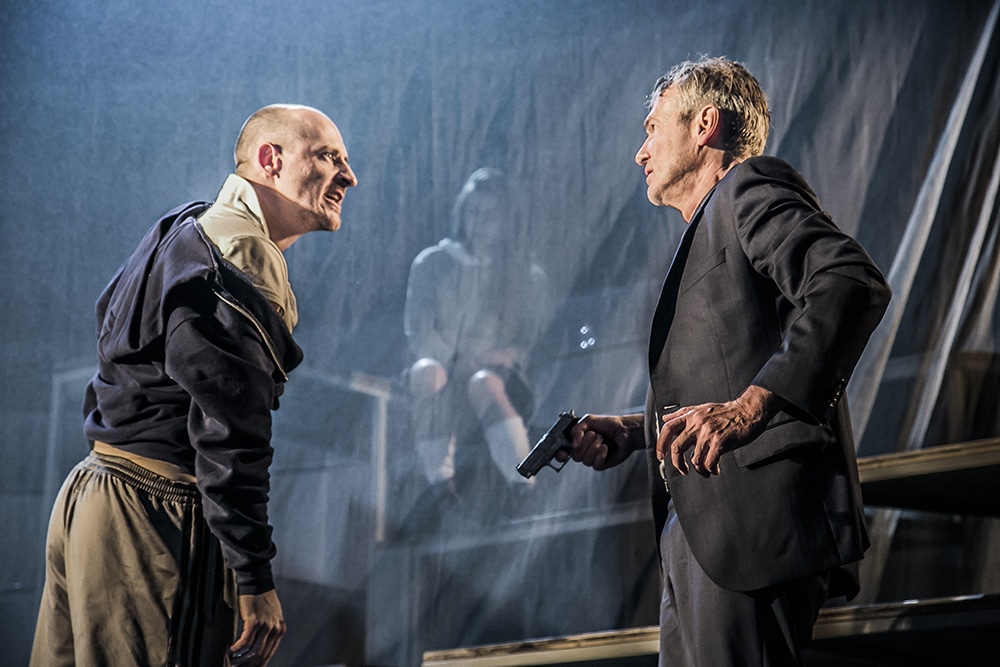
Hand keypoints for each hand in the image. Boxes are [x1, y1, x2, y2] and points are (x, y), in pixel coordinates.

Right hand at [229, 590, 285, 665]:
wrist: (257, 582)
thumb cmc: (262, 600)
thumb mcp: (271, 617)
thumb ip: (267, 632)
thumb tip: (257, 649)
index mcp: (280, 630)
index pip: (269, 654)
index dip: (258, 665)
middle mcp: (275, 629)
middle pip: (261, 655)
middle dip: (248, 665)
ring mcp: (266, 625)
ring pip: (253, 651)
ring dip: (241, 660)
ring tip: (232, 662)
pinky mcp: (254, 621)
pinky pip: (244, 641)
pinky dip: (236, 649)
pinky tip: (230, 651)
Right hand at [562, 413, 641, 470]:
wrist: (625, 429)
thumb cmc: (608, 424)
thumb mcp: (588, 420)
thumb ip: (577, 429)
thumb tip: (574, 444)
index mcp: (578, 440)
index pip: (563, 451)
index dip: (560, 454)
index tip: (563, 452)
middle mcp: (584, 450)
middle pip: (575, 456)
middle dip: (584, 444)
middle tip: (593, 434)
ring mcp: (593, 458)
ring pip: (585, 461)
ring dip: (594, 447)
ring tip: (601, 438)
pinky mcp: (602, 463)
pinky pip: (595, 465)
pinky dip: (600, 455)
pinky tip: (605, 447)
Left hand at [656, 386, 781, 475]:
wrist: (748, 411)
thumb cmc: (726, 412)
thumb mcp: (701, 409)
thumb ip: (682, 414)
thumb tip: (665, 418)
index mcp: (691, 416)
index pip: (668, 428)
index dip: (661, 443)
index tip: (661, 455)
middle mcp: (697, 424)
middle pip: (677, 447)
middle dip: (677, 463)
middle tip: (682, 470)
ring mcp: (708, 433)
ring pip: (694, 459)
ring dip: (699, 469)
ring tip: (705, 470)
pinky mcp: (720, 442)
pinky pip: (709, 463)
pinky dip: (710, 470)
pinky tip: (714, 469)